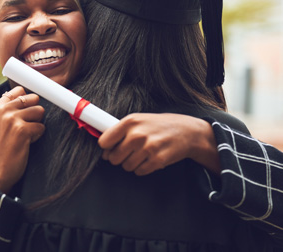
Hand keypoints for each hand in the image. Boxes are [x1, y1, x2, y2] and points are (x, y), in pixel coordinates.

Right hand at [0, 86, 44, 192]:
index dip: (27, 100)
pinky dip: (37, 135)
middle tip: (26, 125)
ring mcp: (12, 119)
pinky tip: (27, 143)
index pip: (19, 90)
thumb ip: (6, 110)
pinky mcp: (22, 130)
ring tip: (26, 135)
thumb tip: (22, 96)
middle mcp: (3, 110)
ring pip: (40, 111)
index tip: (25, 111)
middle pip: (33, 98)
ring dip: (37, 124)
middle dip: (34, 112)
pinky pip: (41, 126)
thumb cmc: (0, 149)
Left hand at [98, 113, 219, 175]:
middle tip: (130, 152)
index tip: (111, 148)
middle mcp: (137, 134)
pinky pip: (139, 172)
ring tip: (142, 154)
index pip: (104, 141)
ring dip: (131, 163)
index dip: (106, 147)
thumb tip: (104, 149)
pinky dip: (142, 168)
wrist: (186, 131)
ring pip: (126, 166)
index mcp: (130, 121)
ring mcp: (148, 148)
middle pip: (113, 157)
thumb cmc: (159, 125)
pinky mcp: (157, 160)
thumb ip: (121, 131)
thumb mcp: (139, 120)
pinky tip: (150, 159)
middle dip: (119, 157)